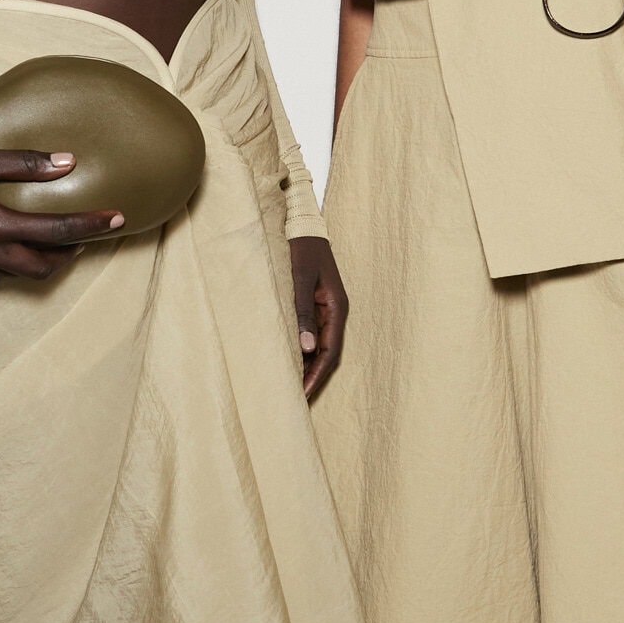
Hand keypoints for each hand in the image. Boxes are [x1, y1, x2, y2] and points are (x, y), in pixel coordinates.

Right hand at [0, 149, 123, 282]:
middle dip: (69, 253)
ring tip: (53, 239)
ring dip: (42, 260)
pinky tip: (13, 244)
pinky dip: (13, 264)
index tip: (118, 219)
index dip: (92, 226)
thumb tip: (69, 162)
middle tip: (83, 233)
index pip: (57, 233)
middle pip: (44, 267)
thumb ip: (26, 163)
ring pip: (20, 275)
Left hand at [289, 235, 347, 398]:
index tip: (302, 393)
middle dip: (312, 377)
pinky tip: (287, 360)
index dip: (317, 375)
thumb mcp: (300, 278)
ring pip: (317, 346)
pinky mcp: (312, 305)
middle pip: (326, 354)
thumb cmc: (301, 248)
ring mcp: (323, 309)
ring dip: (306, 366)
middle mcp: (333, 312)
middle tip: (295, 399)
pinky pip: (308, 334)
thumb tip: (305, 349)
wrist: (299, 223)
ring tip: (290, 386)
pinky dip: (299, 350)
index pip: (330, 352)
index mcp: (336, 307)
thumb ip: (301, 311)